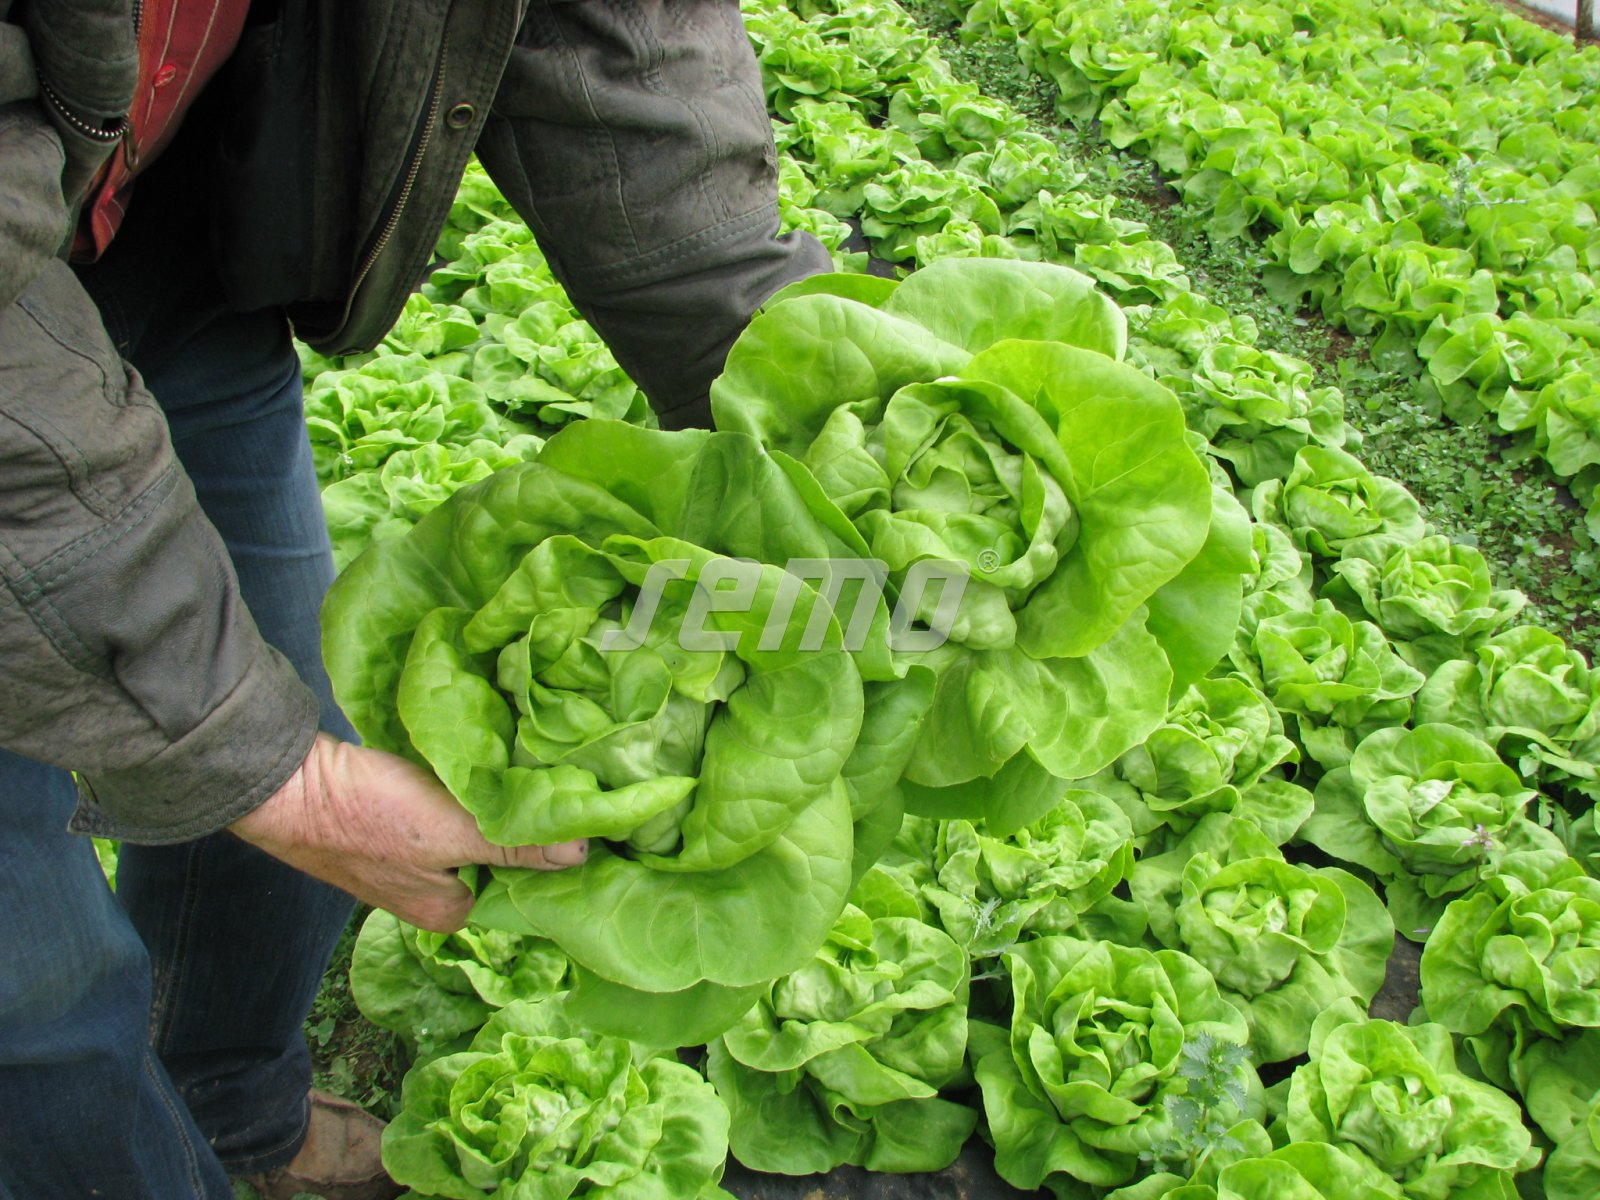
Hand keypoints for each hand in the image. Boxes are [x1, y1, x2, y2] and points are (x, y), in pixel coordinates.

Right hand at [230, 734, 584, 931]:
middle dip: (521, 822)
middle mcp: (431, 893)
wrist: (289, 783)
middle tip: (560, 781)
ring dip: (495, 803)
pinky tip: (487, 763)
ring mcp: (409, 860)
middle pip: (497, 855)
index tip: (579, 812)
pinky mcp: (393, 824)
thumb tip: (584, 853)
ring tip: (531, 768)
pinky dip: (465, 791)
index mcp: (450, 911)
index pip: (522, 883)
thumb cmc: (370, 816)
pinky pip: (447, 811)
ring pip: (472, 831)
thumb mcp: (454, 831)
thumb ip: (517, 844)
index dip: (550, 849)